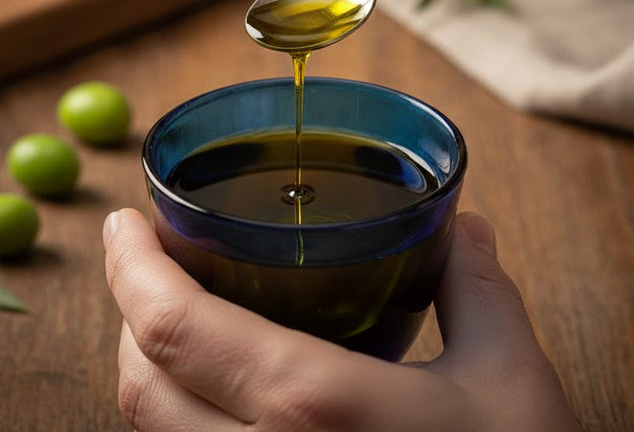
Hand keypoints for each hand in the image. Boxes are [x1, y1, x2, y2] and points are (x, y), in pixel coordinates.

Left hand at [103, 208, 580, 430]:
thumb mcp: (508, 378)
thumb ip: (475, 285)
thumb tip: (462, 226)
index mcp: (310, 409)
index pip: (175, 325)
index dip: (131, 266)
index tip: (124, 222)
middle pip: (139, 385)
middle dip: (129, 315)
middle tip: (151, 264)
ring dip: (147, 373)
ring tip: (174, 323)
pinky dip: (175, 425)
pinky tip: (214, 401)